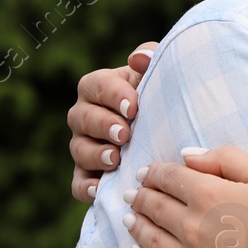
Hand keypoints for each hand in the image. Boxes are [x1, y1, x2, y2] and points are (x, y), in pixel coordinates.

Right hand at [68, 42, 156, 200]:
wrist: (170, 130)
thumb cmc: (162, 95)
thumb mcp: (159, 73)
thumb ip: (150, 57)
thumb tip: (138, 59)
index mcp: (100, 87)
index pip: (96, 86)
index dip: (113, 96)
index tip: (134, 108)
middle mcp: (86, 115)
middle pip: (82, 118)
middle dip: (103, 125)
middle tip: (124, 134)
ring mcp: (84, 146)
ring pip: (78, 150)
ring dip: (95, 154)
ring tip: (115, 159)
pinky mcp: (88, 175)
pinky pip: (78, 183)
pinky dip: (86, 187)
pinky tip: (100, 189)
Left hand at [124, 146, 247, 247]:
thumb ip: (227, 159)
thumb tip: (187, 156)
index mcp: (210, 195)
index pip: (167, 178)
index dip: (153, 173)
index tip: (147, 172)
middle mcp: (192, 229)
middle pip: (152, 207)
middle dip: (140, 196)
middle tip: (132, 194)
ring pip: (148, 239)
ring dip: (136, 225)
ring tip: (130, 219)